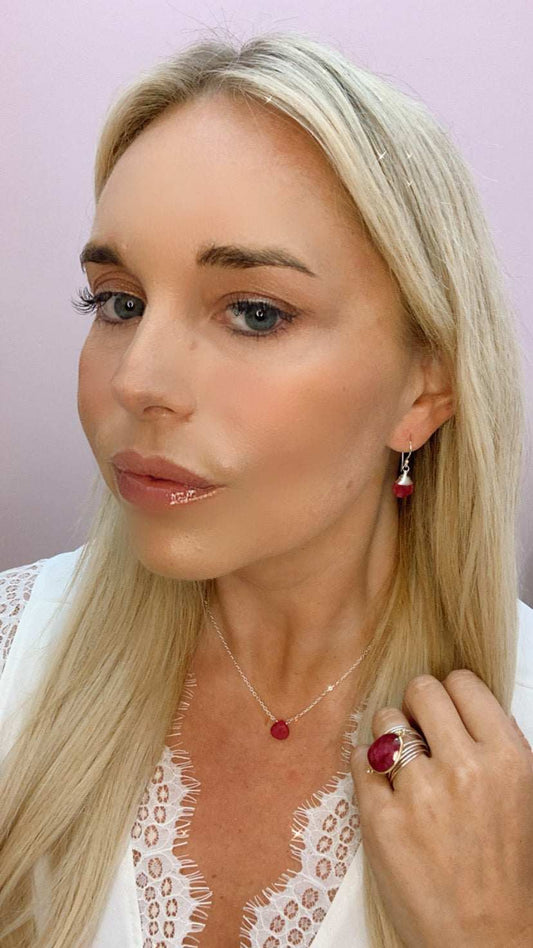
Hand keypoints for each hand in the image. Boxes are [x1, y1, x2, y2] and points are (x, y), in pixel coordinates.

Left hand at [350, 669, 532, 947]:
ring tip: (401, 765)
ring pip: (384, 721)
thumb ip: (493, 746)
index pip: (462, 683)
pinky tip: (384, 788)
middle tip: (419, 732)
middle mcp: (464, 768)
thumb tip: (459, 707)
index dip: (450, 694)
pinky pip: (359, 761)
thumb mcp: (523, 795)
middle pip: (421, 690)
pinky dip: (367, 769)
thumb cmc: (509, 874)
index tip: (443, 711)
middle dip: (417, 706)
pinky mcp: (381, 820)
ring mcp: (419, 794)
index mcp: (507, 758)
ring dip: (389, 736)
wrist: (490, 942)